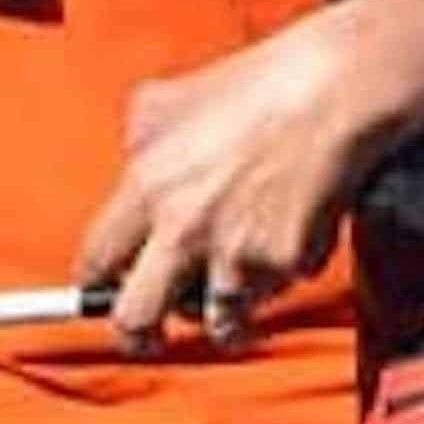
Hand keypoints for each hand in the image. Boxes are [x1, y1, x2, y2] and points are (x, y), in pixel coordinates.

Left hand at [72, 0, 423, 349]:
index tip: (107, 291)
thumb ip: (136, 145)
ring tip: (231, 280)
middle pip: (135, 321)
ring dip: (221, 311)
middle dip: (139, 335)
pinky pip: (272, 294)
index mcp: (144, 188)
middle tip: (150, 330)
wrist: (329, 92)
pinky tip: (280, 238)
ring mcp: (236, 256)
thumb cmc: (251, 88)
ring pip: (215, 323)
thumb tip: (130, 172)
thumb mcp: (162, 101)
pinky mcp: (286, 267)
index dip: (97, 284)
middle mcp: (183, 231)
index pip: (94, 263)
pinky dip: (275, 280)